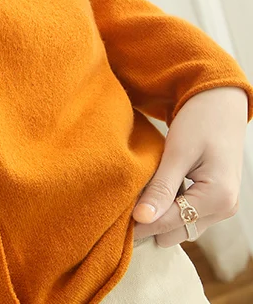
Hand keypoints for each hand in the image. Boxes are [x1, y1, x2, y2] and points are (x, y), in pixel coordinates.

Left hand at [132, 86, 248, 246]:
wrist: (219, 103)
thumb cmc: (199, 121)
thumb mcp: (177, 153)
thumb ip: (161, 187)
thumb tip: (142, 219)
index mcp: (218, 199)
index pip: (171, 223)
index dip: (141, 224)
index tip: (112, 223)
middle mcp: (224, 209)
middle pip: (176, 232)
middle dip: (149, 222)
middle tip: (119, 207)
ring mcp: (220, 206)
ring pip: (180, 227)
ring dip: (158, 216)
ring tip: (132, 198)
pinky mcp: (213, 199)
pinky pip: (185, 214)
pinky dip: (167, 207)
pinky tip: (150, 191)